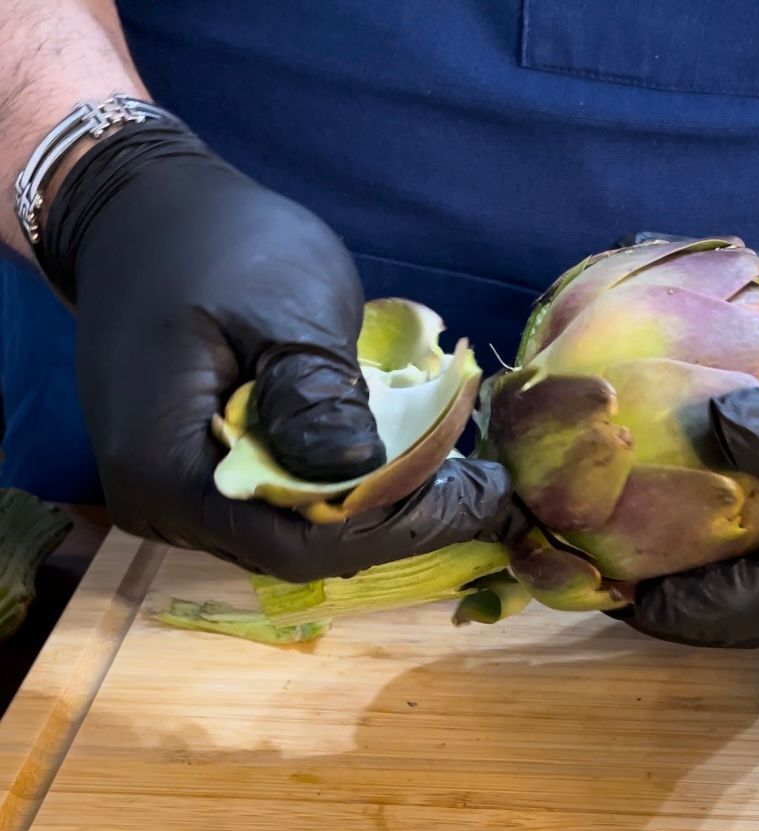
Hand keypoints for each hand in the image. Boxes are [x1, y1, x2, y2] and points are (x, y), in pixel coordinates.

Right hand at [39, 119, 511, 582]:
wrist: (139, 215)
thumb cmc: (212, 244)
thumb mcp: (279, 303)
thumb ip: (316, 392)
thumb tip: (361, 468)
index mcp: (163, 468)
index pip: (298, 543)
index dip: (396, 528)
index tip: (481, 497)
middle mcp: (160, 505)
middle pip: (296, 550)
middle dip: (397, 524)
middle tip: (481, 488)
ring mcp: (175, 500)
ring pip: (293, 536)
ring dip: (376, 511)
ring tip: (454, 477)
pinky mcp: (197, 482)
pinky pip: (280, 510)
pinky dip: (344, 493)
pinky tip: (399, 464)